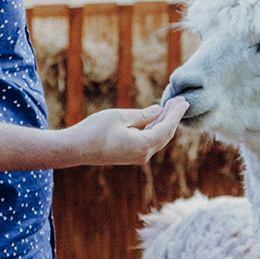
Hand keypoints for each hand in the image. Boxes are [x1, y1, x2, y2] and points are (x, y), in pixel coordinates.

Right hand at [61, 99, 188, 166]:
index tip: (184, 101)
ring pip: (157, 139)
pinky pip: (149, 142)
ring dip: (164, 123)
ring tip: (170, 107)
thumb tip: (159, 110)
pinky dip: (154, 130)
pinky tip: (156, 119)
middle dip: (173, 118)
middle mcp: (143, 154)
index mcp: (143, 144)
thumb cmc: (94, 130)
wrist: (74, 149)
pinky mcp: (129, 156)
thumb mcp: (120, 116)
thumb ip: (143, 115)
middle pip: (165, 135)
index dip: (176, 113)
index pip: (167, 127)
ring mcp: (137, 157)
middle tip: (180, 101)